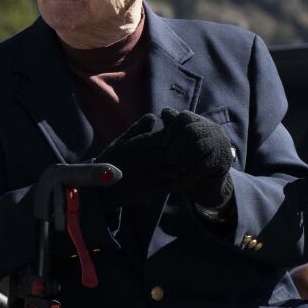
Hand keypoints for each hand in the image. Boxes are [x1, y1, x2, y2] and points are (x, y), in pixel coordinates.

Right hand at [98, 110, 233, 206]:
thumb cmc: (110, 163)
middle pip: (174, 150)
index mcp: (136, 146)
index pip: (165, 136)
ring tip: (206, 156)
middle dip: (189, 146)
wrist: (101, 191)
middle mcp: (143, 160)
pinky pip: (176, 182)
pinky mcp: (154, 189)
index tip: (191, 128)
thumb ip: (138, 129)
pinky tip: (198, 172)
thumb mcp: (120, 142)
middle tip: (204, 141)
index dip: (179, 132)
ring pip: (178, 166)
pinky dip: (189, 176)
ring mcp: (149, 176)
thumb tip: (154, 116)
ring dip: (193, 161)